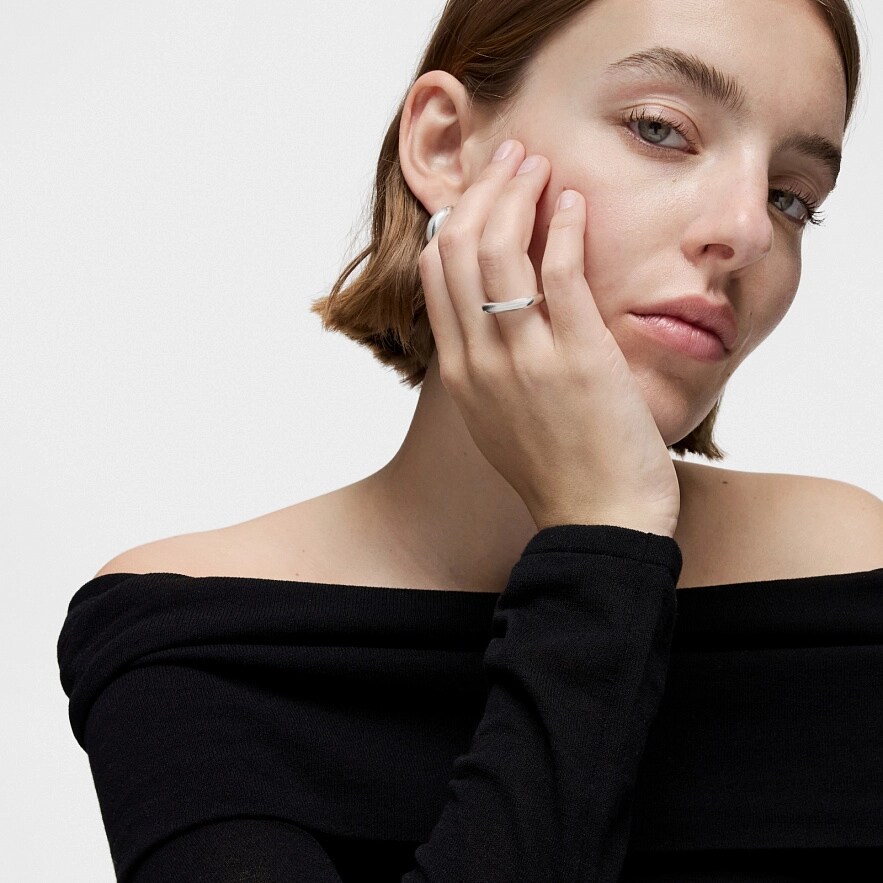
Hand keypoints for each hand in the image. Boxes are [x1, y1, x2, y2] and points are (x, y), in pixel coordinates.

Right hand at [418, 140, 680, 537]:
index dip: (456, 219)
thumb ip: (487, 366)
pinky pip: (560, 275)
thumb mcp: (499, 418)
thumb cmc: (557, 470)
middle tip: (512, 159)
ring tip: (538, 165)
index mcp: (462, 372)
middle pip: (459, 249)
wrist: (598, 520)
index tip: (483, 193)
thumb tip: (494, 316)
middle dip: (482, 190)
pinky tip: (575, 204)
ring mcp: (527, 358)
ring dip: (517, 195)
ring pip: (499, 252)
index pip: (436, 272)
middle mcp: (482, 359)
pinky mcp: (579, 358)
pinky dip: (565, 229)